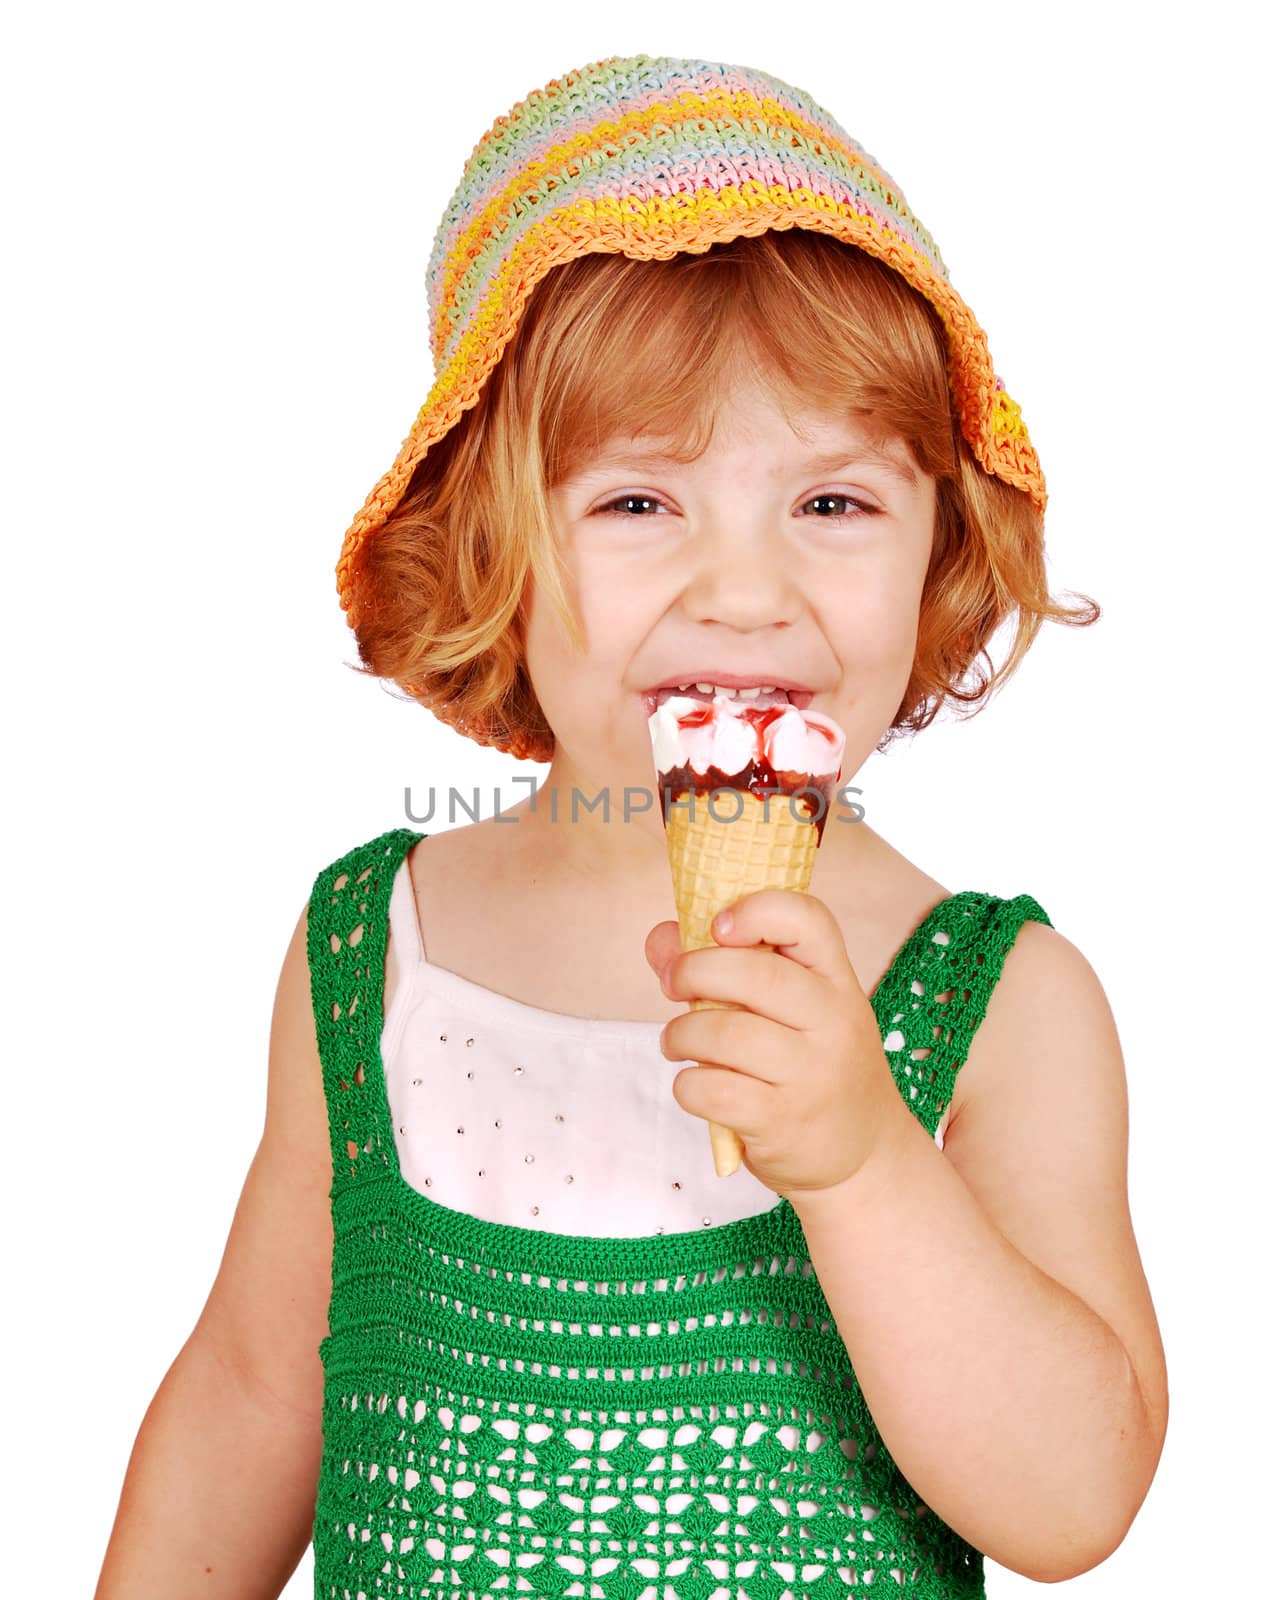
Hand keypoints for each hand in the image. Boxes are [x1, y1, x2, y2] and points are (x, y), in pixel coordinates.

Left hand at [644, 888, 915, 1201]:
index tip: (717, 926)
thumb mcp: (794, 1013)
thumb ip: (728, 969)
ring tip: (676, 1042)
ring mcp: (813, 1075)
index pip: (808, 920)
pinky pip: (713, 1089)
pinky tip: (694, 1084)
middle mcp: (834, 1022)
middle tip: (671, 984)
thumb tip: (661, 939)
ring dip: (680, 1033)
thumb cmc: (813, 1068)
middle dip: (693, 971)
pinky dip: (687, 1084)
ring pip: (725, 1033)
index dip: (756, 910)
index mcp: (837, 981)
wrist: (865, 1155)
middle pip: (754, 974)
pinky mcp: (784, 1122)